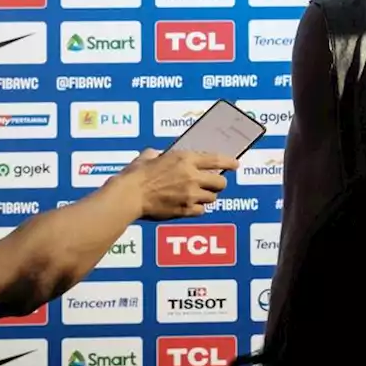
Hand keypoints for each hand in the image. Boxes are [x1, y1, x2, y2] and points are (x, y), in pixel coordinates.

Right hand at [117, 149, 239, 219]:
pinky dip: (197, 209)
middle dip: (218, 183)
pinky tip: (189, 206)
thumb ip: (159, 155)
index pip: (217, 159)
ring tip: (197, 195)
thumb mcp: (149, 157)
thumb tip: (159, 156)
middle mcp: (192, 176)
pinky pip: (200, 211)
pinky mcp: (185, 210)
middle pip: (220, 182)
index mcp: (185, 159)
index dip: (229, 162)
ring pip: (212, 198)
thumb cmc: (136, 175)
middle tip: (213, 184)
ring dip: (207, 196)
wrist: (129, 196)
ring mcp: (190, 194)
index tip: (236, 164)